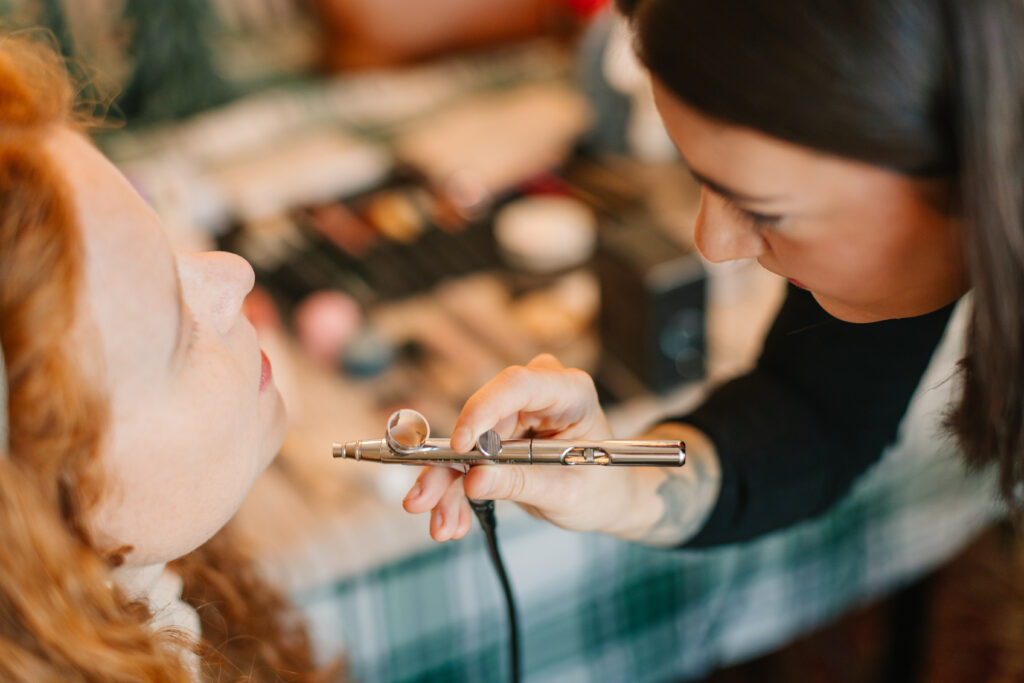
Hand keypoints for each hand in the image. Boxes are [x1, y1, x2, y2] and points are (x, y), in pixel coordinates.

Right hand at [402, 353, 627, 540]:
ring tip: (442, 525)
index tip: (459, 446)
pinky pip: (467, 460)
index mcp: (570, 393)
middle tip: (425, 499)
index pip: (518, 385)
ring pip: (466, 444)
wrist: (608, 499)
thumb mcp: (566, 493)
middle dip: (451, 464)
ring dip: (447, 486)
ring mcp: (516, 413)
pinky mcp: (499, 435)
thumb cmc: (602, 488)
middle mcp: (538, 395)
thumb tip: (473, 479)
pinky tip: (451, 520)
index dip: (482, 410)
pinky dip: (456, 492)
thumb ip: (521, 483)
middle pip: (481, 420)